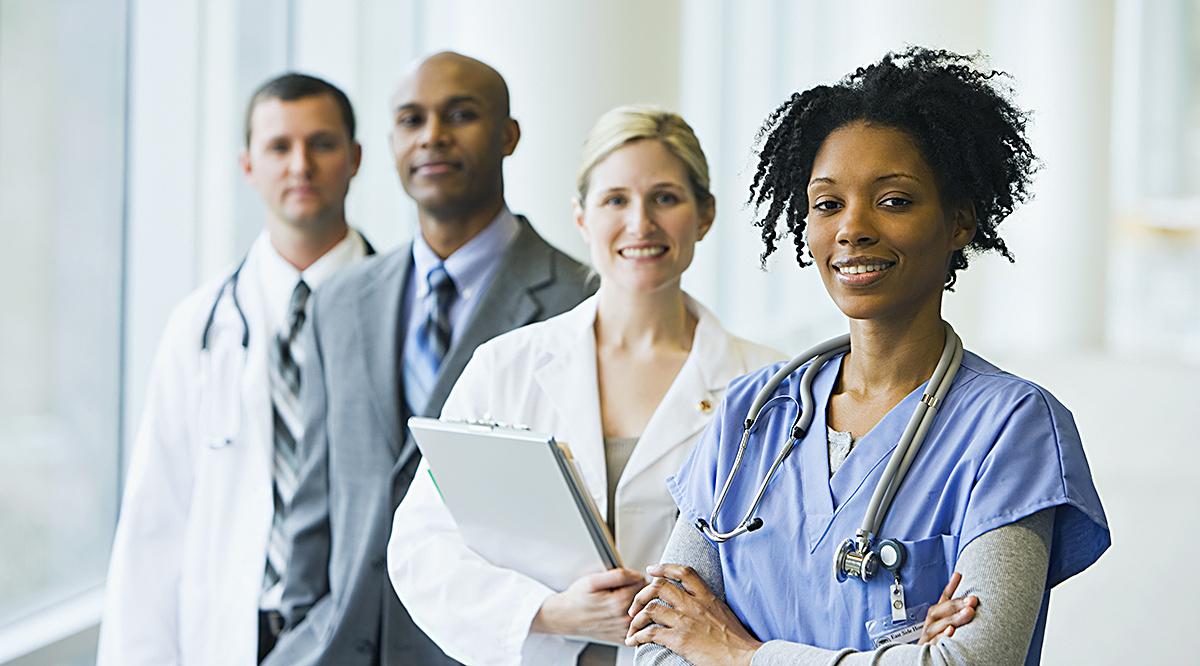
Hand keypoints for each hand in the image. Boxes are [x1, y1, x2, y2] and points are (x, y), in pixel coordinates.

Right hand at [531, 568, 645, 644]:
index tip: (624, 580)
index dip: (634, 576)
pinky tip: (621, 613)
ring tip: (621, 600)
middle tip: (622, 589)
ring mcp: (624, 630)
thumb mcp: (594, 580)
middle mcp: (624, 619)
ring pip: (643, 611)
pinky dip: (634, 618)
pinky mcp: (622, 638)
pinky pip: (638, 625)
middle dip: (637, 590)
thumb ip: (619, 575)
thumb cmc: (577, 599)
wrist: (566, 617)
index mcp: (619, 603)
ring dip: (637, 604)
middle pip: (645, 597)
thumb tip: (637, 575)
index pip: (643, 582)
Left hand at [625, 564, 760, 665]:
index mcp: (706, 597)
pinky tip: (635, 640)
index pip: (683, 572)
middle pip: (659, 587)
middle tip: (635, 605)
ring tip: (633, 626)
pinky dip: (638, 636)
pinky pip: (651, 632)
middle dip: (641, 595)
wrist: (744, 657)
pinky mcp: (680, 639)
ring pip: (650, 609)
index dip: (664, 567)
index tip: (652, 570)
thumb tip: (694, 603)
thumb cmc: (736, 640)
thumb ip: (707, 604)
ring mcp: (685, 621)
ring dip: (636, 619)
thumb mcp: (723, 612)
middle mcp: (694, 605)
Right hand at [918, 572, 977, 644]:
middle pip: (942, 610)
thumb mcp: (945, 624)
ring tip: (968, 612)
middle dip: (958, 604)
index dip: (951, 586)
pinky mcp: (927, 647)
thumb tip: (971, 600)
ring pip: (939, 624)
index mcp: (936, 615)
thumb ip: (955, 613)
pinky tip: (951, 631)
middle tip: (973, 600)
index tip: (959, 575)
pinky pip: (935, 641)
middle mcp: (931, 623)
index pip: (944, 598)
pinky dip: (943, 636)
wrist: (925, 659)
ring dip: (954, 618)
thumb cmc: (938, 640)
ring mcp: (929, 634)